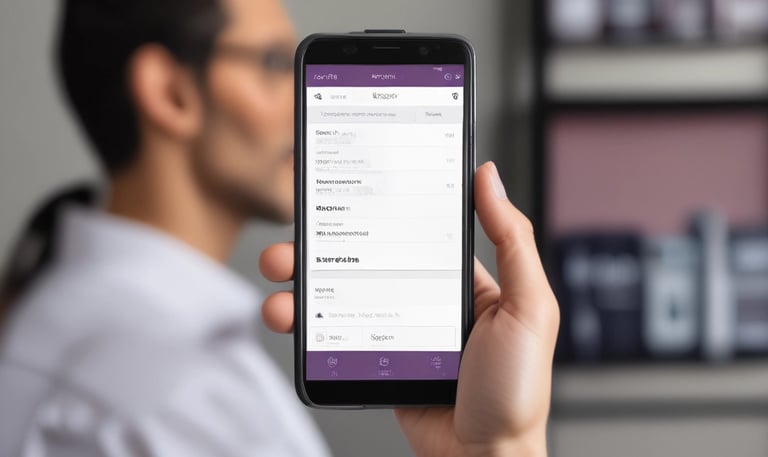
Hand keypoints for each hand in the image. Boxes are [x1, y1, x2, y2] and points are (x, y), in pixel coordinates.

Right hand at [260, 162, 559, 456]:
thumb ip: (512, 241)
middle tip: (300, 231)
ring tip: (281, 272)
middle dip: (325, 240)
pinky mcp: (373, 359)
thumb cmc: (516, 390)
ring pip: (339, 293)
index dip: (383, 207)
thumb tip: (489, 178)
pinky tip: (291, 315)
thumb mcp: (528, 307)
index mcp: (461, 281)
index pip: (416, 230)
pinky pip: (333, 334)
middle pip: (365, 258)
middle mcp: (423, 299)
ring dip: (302, 279)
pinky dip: (305, 322)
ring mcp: (394, 330)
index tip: (355, 185)